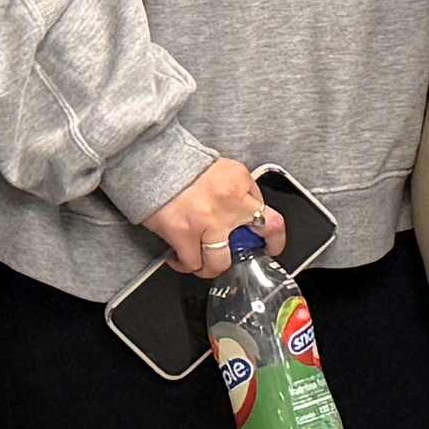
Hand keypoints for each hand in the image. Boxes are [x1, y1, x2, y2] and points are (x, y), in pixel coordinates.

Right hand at [135, 156, 276, 282]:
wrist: (153, 161)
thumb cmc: (186, 166)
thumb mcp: (226, 170)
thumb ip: (243, 190)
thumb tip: (251, 211)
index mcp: (240, 185)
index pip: (272, 219)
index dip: (275, 241)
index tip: (271, 248)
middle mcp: (228, 204)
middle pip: (248, 247)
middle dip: (241, 258)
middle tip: (232, 257)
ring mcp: (206, 220)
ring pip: (218, 262)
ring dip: (210, 267)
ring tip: (203, 262)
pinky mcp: (182, 231)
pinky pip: (191, 262)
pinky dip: (185, 264)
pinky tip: (179, 257)